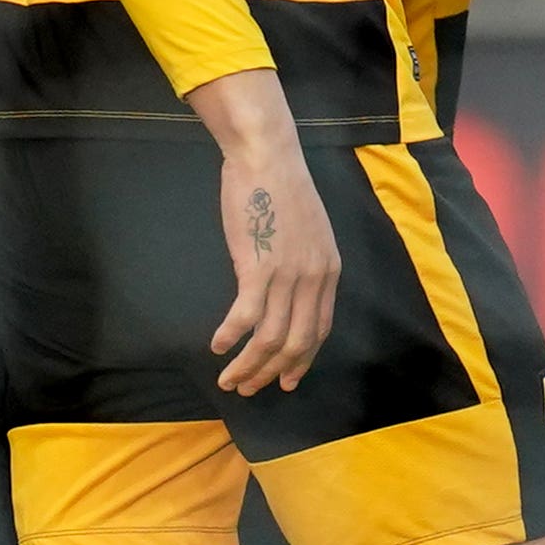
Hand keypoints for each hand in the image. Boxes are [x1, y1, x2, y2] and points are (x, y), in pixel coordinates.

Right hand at [186, 69, 340, 393]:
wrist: (268, 157)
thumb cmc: (282, 188)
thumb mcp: (309, 231)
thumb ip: (304, 264)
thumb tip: (289, 291)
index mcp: (329, 270)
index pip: (319, 331)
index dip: (302, 360)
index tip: (286, 380)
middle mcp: (313, 278)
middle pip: (296, 343)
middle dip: (272, 373)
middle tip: (250, 388)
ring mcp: (288, 275)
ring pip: (269, 339)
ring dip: (247, 366)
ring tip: (229, 380)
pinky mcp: (258, 267)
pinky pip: (245, 318)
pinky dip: (230, 338)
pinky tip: (216, 346)